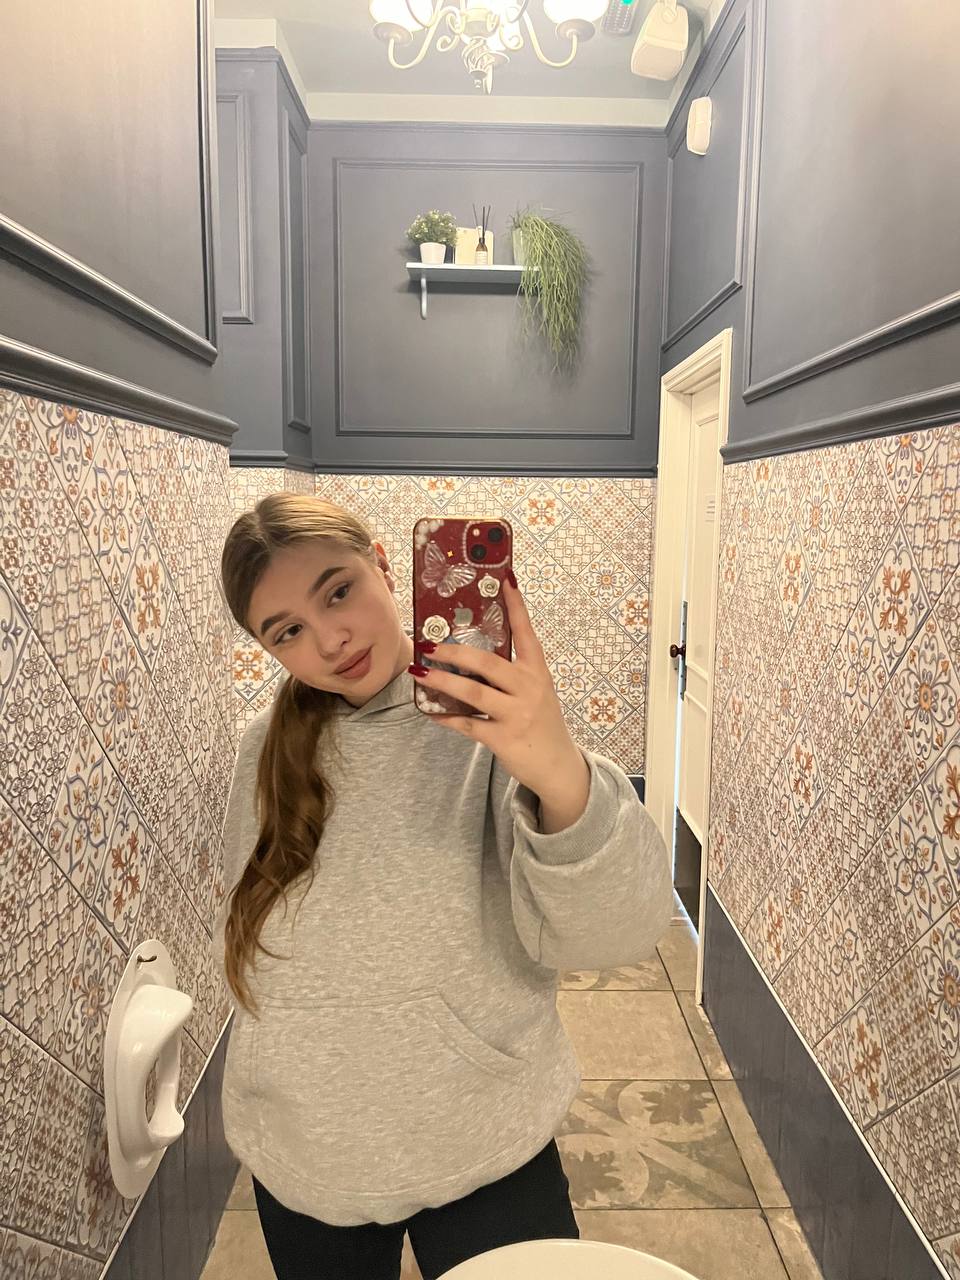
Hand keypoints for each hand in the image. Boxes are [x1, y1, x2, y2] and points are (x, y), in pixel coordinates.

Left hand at [408, 574, 589, 823]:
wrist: (558, 766)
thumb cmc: (541, 722)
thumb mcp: (536, 692)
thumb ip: (512, 674)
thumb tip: (470, 654)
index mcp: (538, 672)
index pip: (526, 633)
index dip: (516, 606)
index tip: (506, 580)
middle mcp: (529, 689)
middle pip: (488, 662)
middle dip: (455, 651)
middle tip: (429, 644)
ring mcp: (517, 714)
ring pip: (473, 692)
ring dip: (442, 681)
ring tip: (420, 672)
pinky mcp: (504, 738)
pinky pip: (468, 724)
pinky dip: (447, 717)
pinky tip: (431, 712)